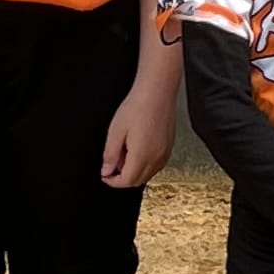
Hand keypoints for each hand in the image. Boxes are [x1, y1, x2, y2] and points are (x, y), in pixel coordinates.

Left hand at [101, 68, 178, 189]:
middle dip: (122, 178)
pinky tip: (137, 150)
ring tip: (125, 153)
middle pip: (138, 181)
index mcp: (142, 156)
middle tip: (112, 165)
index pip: (126, 181)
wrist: (157, 92)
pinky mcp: (169, 146)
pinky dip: (145, 165)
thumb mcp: (115, 131)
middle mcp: (156, 157)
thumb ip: (110, 155)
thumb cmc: (138, 106)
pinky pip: (156, 165)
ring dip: (134, 171)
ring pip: (148, 174)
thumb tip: (106, 170)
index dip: (112, 181)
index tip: (104, 175)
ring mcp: (165, 152)